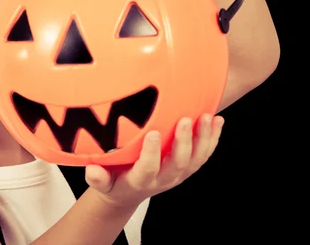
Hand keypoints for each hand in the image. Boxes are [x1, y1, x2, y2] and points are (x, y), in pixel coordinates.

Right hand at [85, 113, 224, 208]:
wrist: (128, 192)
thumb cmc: (113, 181)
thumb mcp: (102, 182)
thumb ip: (97, 177)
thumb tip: (92, 170)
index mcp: (141, 180)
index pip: (148, 168)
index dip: (152, 153)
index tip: (153, 133)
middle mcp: (163, 178)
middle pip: (179, 162)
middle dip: (184, 141)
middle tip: (185, 120)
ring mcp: (178, 174)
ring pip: (196, 159)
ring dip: (204, 138)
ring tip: (208, 117)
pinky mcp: (187, 168)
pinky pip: (204, 155)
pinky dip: (213, 138)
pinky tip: (217, 121)